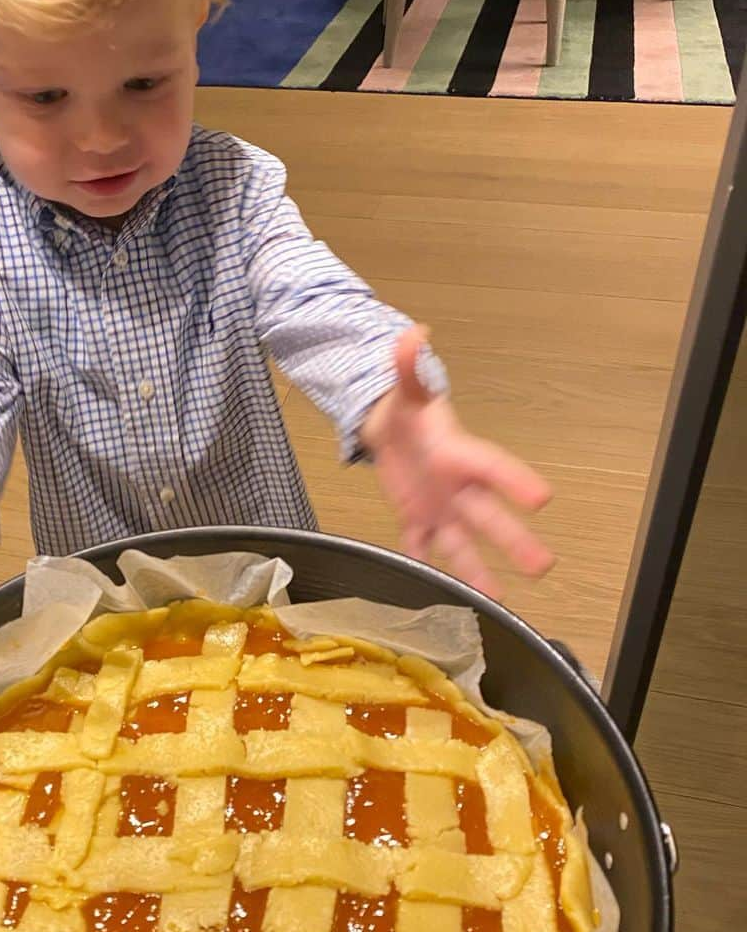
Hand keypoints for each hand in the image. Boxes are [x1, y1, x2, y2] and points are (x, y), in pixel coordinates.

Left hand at [361, 327, 553, 598]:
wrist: (386, 430)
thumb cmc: (406, 410)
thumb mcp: (406, 389)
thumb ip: (409, 365)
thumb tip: (412, 333)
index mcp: (459, 453)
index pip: (492, 468)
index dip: (515, 480)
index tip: (543, 498)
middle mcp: (457, 487)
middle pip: (488, 516)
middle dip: (514, 541)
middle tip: (544, 566)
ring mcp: (439, 509)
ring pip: (461, 544)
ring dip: (478, 571)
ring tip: (500, 599)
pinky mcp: (416, 521)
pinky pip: (422, 548)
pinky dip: (427, 566)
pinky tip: (441, 594)